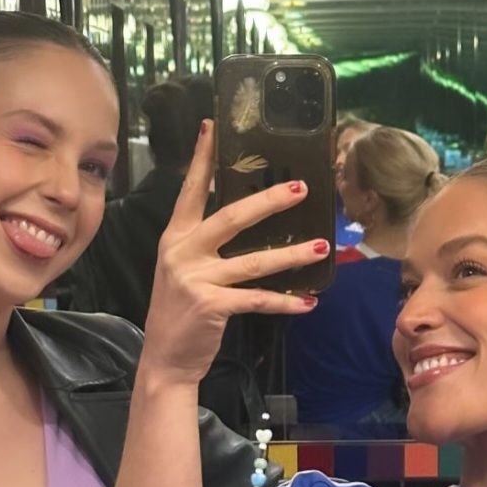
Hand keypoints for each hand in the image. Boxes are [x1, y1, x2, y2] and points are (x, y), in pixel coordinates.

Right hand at [142, 121, 324, 386]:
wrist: (165, 360)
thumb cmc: (181, 312)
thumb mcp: (184, 269)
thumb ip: (206, 244)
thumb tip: (249, 219)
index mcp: (175, 237)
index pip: (191, 190)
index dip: (203, 158)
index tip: (213, 126)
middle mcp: (182, 251)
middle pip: (231, 216)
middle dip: (269, 200)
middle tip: (302, 188)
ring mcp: (194, 278)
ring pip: (253, 261)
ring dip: (292, 254)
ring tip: (321, 246)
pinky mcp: (210, 305)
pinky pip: (257, 299)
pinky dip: (286, 302)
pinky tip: (309, 301)